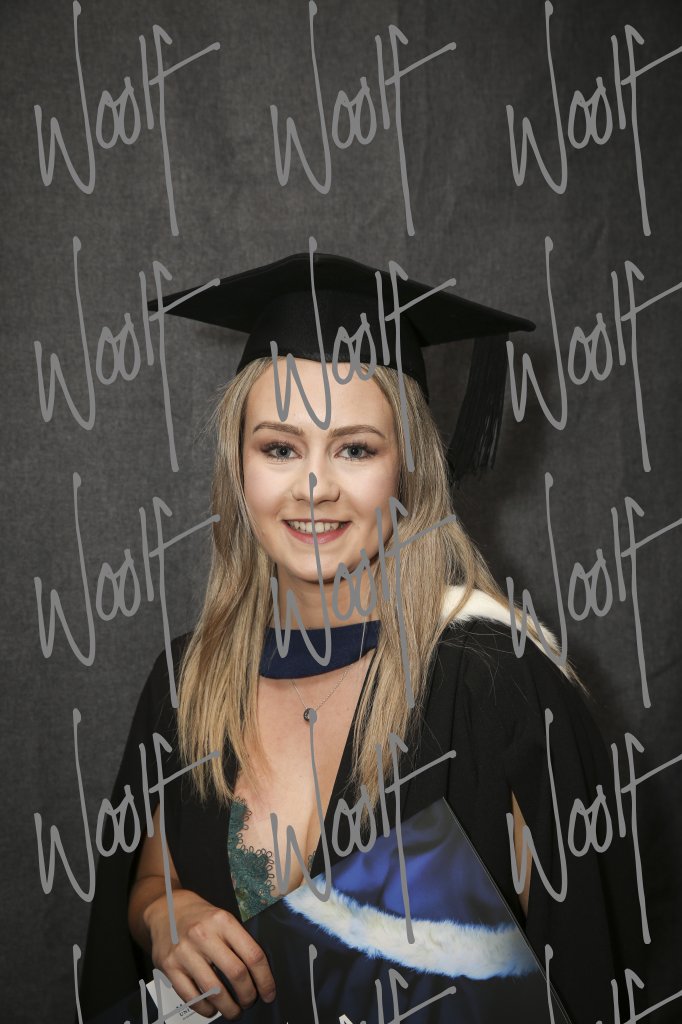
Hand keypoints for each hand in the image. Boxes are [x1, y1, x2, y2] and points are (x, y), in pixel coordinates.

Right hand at [144, 888, 275, 1018]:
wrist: (166, 908)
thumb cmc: (200, 917)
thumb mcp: (223, 918)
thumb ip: (239, 941)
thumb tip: (260, 974)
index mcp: (223, 921)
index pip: (253, 955)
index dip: (265, 979)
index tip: (268, 993)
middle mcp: (204, 935)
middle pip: (236, 974)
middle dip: (248, 995)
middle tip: (250, 1002)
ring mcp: (185, 952)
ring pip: (214, 991)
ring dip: (229, 1008)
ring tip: (234, 1011)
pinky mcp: (169, 966)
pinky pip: (192, 997)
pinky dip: (206, 1009)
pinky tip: (212, 1008)